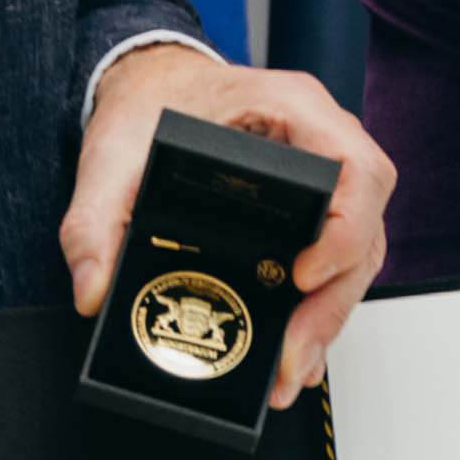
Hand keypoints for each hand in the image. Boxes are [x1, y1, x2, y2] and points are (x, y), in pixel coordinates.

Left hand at [65, 47, 394, 403]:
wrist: (149, 86)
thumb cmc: (150, 103)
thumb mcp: (112, 157)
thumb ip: (94, 222)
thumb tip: (95, 289)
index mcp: (293, 108)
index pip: (358, 171)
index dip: (346, 230)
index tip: (304, 276)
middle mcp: (323, 140)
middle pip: (365, 228)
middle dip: (333, 303)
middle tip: (293, 360)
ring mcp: (324, 176)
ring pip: (358, 254)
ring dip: (329, 317)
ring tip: (292, 372)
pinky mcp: (312, 209)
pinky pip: (338, 261)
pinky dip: (320, 309)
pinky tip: (297, 354)